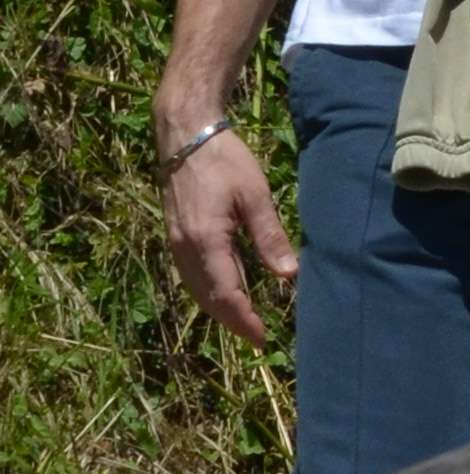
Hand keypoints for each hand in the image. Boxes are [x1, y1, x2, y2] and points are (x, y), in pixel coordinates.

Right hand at [162, 127, 296, 346]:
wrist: (185, 135)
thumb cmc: (224, 160)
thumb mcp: (255, 195)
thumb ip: (270, 237)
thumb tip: (289, 276)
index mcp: (205, 242)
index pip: (226, 295)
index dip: (244, 320)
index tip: (263, 338)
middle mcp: (185, 250)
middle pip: (208, 299)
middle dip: (232, 321)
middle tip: (257, 337)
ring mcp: (176, 244)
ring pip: (197, 290)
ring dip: (220, 308)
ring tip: (244, 320)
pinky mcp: (175, 236)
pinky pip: (191, 275)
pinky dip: (209, 290)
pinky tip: (226, 289)